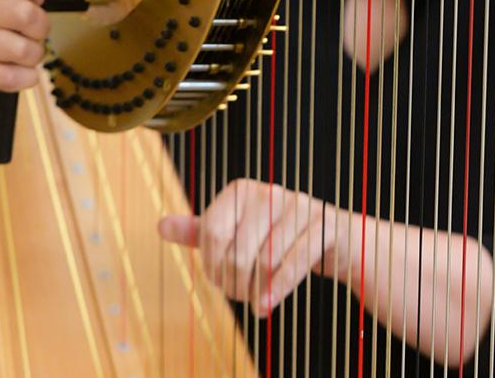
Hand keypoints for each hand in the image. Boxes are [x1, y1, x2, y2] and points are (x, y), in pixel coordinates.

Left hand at [159, 178, 348, 317]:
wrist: (333, 239)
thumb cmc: (278, 236)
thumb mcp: (237, 232)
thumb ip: (201, 231)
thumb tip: (161, 226)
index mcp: (242, 190)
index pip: (212, 231)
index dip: (210, 264)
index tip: (217, 280)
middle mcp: (270, 192)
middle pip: (238, 250)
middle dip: (235, 282)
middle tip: (238, 295)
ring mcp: (300, 206)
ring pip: (266, 259)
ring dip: (257, 289)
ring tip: (255, 299)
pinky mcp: (325, 225)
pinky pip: (295, 261)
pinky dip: (278, 289)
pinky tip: (266, 305)